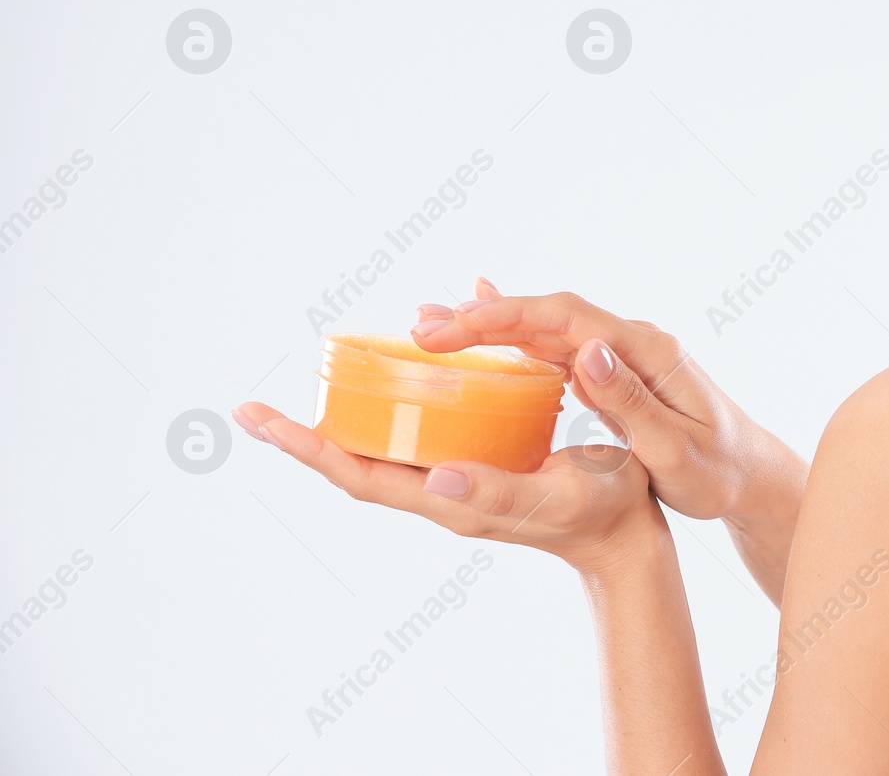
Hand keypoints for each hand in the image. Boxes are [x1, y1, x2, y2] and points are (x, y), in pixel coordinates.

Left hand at [230, 402, 659, 574]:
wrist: (629, 531)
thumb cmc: (599, 511)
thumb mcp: (550, 497)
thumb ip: (494, 492)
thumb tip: (432, 475)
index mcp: (450, 499)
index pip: (358, 476)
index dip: (307, 449)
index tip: (257, 420)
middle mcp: (444, 488)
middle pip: (360, 460)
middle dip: (309, 436)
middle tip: (258, 409)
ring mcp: (460, 476)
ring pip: (391, 442)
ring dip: (354, 412)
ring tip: (324, 378)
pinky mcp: (484, 460)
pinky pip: (431, 425)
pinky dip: (411, 392)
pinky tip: (420, 358)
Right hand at [412, 279, 804, 524]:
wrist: (750, 474)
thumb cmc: (718, 472)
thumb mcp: (676, 449)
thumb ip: (632, 402)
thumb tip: (588, 349)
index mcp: (648, 352)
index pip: (569, 318)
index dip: (510, 315)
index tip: (458, 323)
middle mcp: (632, 342)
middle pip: (549, 315)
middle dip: (484, 316)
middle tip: (421, 327)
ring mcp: (621, 354)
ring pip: (546, 329)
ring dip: (490, 327)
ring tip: (429, 328)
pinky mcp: (612, 371)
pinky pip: (555, 348)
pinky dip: (513, 342)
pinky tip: (476, 334)